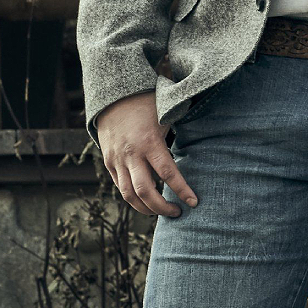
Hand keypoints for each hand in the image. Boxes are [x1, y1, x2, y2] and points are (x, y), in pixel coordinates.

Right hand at [96, 91, 198, 217]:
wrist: (114, 94)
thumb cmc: (146, 103)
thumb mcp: (165, 114)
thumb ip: (177, 133)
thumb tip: (199, 147)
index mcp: (149, 141)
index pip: (168, 173)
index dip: (182, 190)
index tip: (194, 202)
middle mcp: (131, 154)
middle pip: (145, 191)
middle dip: (162, 207)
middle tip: (177, 212)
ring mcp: (116, 159)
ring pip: (129, 195)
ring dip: (146, 208)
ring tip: (161, 211)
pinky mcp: (108, 162)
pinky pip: (120, 186)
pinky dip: (133, 197)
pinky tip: (146, 200)